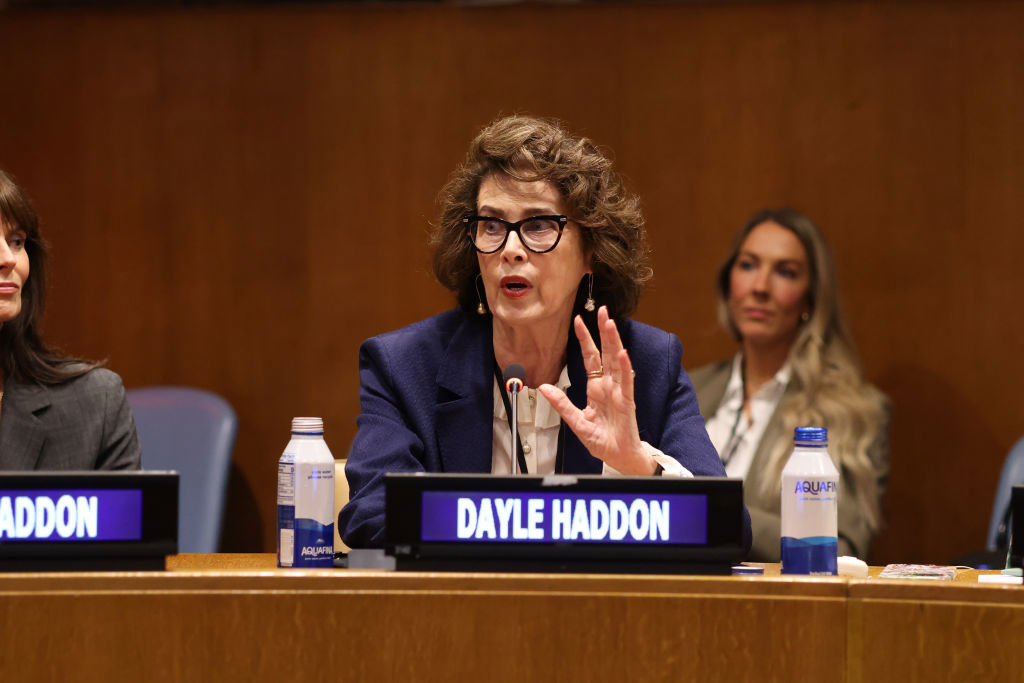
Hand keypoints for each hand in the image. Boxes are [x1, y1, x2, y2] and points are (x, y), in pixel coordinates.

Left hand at [538, 306, 657, 474]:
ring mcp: (619, 393)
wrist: (619, 458)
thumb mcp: (576, 422)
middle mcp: (609, 386)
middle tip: (602, 310)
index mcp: (596, 389)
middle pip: (605, 353)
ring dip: (614, 342)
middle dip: (603, 331)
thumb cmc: (603, 440)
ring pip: (617, 362)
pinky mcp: (627, 404)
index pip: (590, 358)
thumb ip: (562, 405)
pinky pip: (626, 383)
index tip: (578, 320)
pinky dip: (624, 368)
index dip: (585, 339)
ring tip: (610, 323)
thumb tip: (544, 389)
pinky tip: (621, 353)